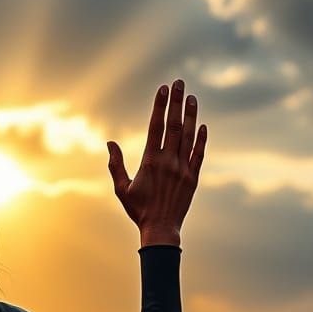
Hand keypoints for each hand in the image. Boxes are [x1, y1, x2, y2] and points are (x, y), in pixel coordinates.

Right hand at [106, 78, 206, 245]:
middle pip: (174, 125)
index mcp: (150, 162)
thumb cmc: (138, 210)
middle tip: (178, 82)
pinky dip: (201, 138)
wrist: (161, 229)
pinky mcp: (194, 177)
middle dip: (175, 102)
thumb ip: (115, 164)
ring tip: (191, 97)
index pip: (156, 127)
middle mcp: (168, 161)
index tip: (162, 89)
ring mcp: (183, 168)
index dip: (159, 106)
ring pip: (188, 135)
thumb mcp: (121, 188)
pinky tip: (202, 125)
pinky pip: (199, 153)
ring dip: (190, 114)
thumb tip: (110, 143)